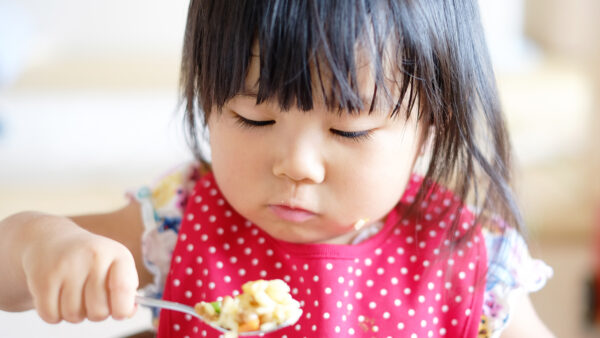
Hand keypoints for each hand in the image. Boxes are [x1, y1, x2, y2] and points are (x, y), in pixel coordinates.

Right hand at [20, 216, 138, 322]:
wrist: (50, 239)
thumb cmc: (89, 259)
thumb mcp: (114, 264)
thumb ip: (126, 289)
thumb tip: (128, 312)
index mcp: (118, 254)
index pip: (123, 289)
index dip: (122, 309)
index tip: (119, 312)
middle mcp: (94, 257)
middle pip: (98, 311)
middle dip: (95, 313)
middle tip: (90, 299)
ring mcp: (67, 266)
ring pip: (73, 315)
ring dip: (73, 313)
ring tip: (73, 294)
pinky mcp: (43, 278)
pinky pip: (50, 315)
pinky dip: (53, 314)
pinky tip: (56, 296)